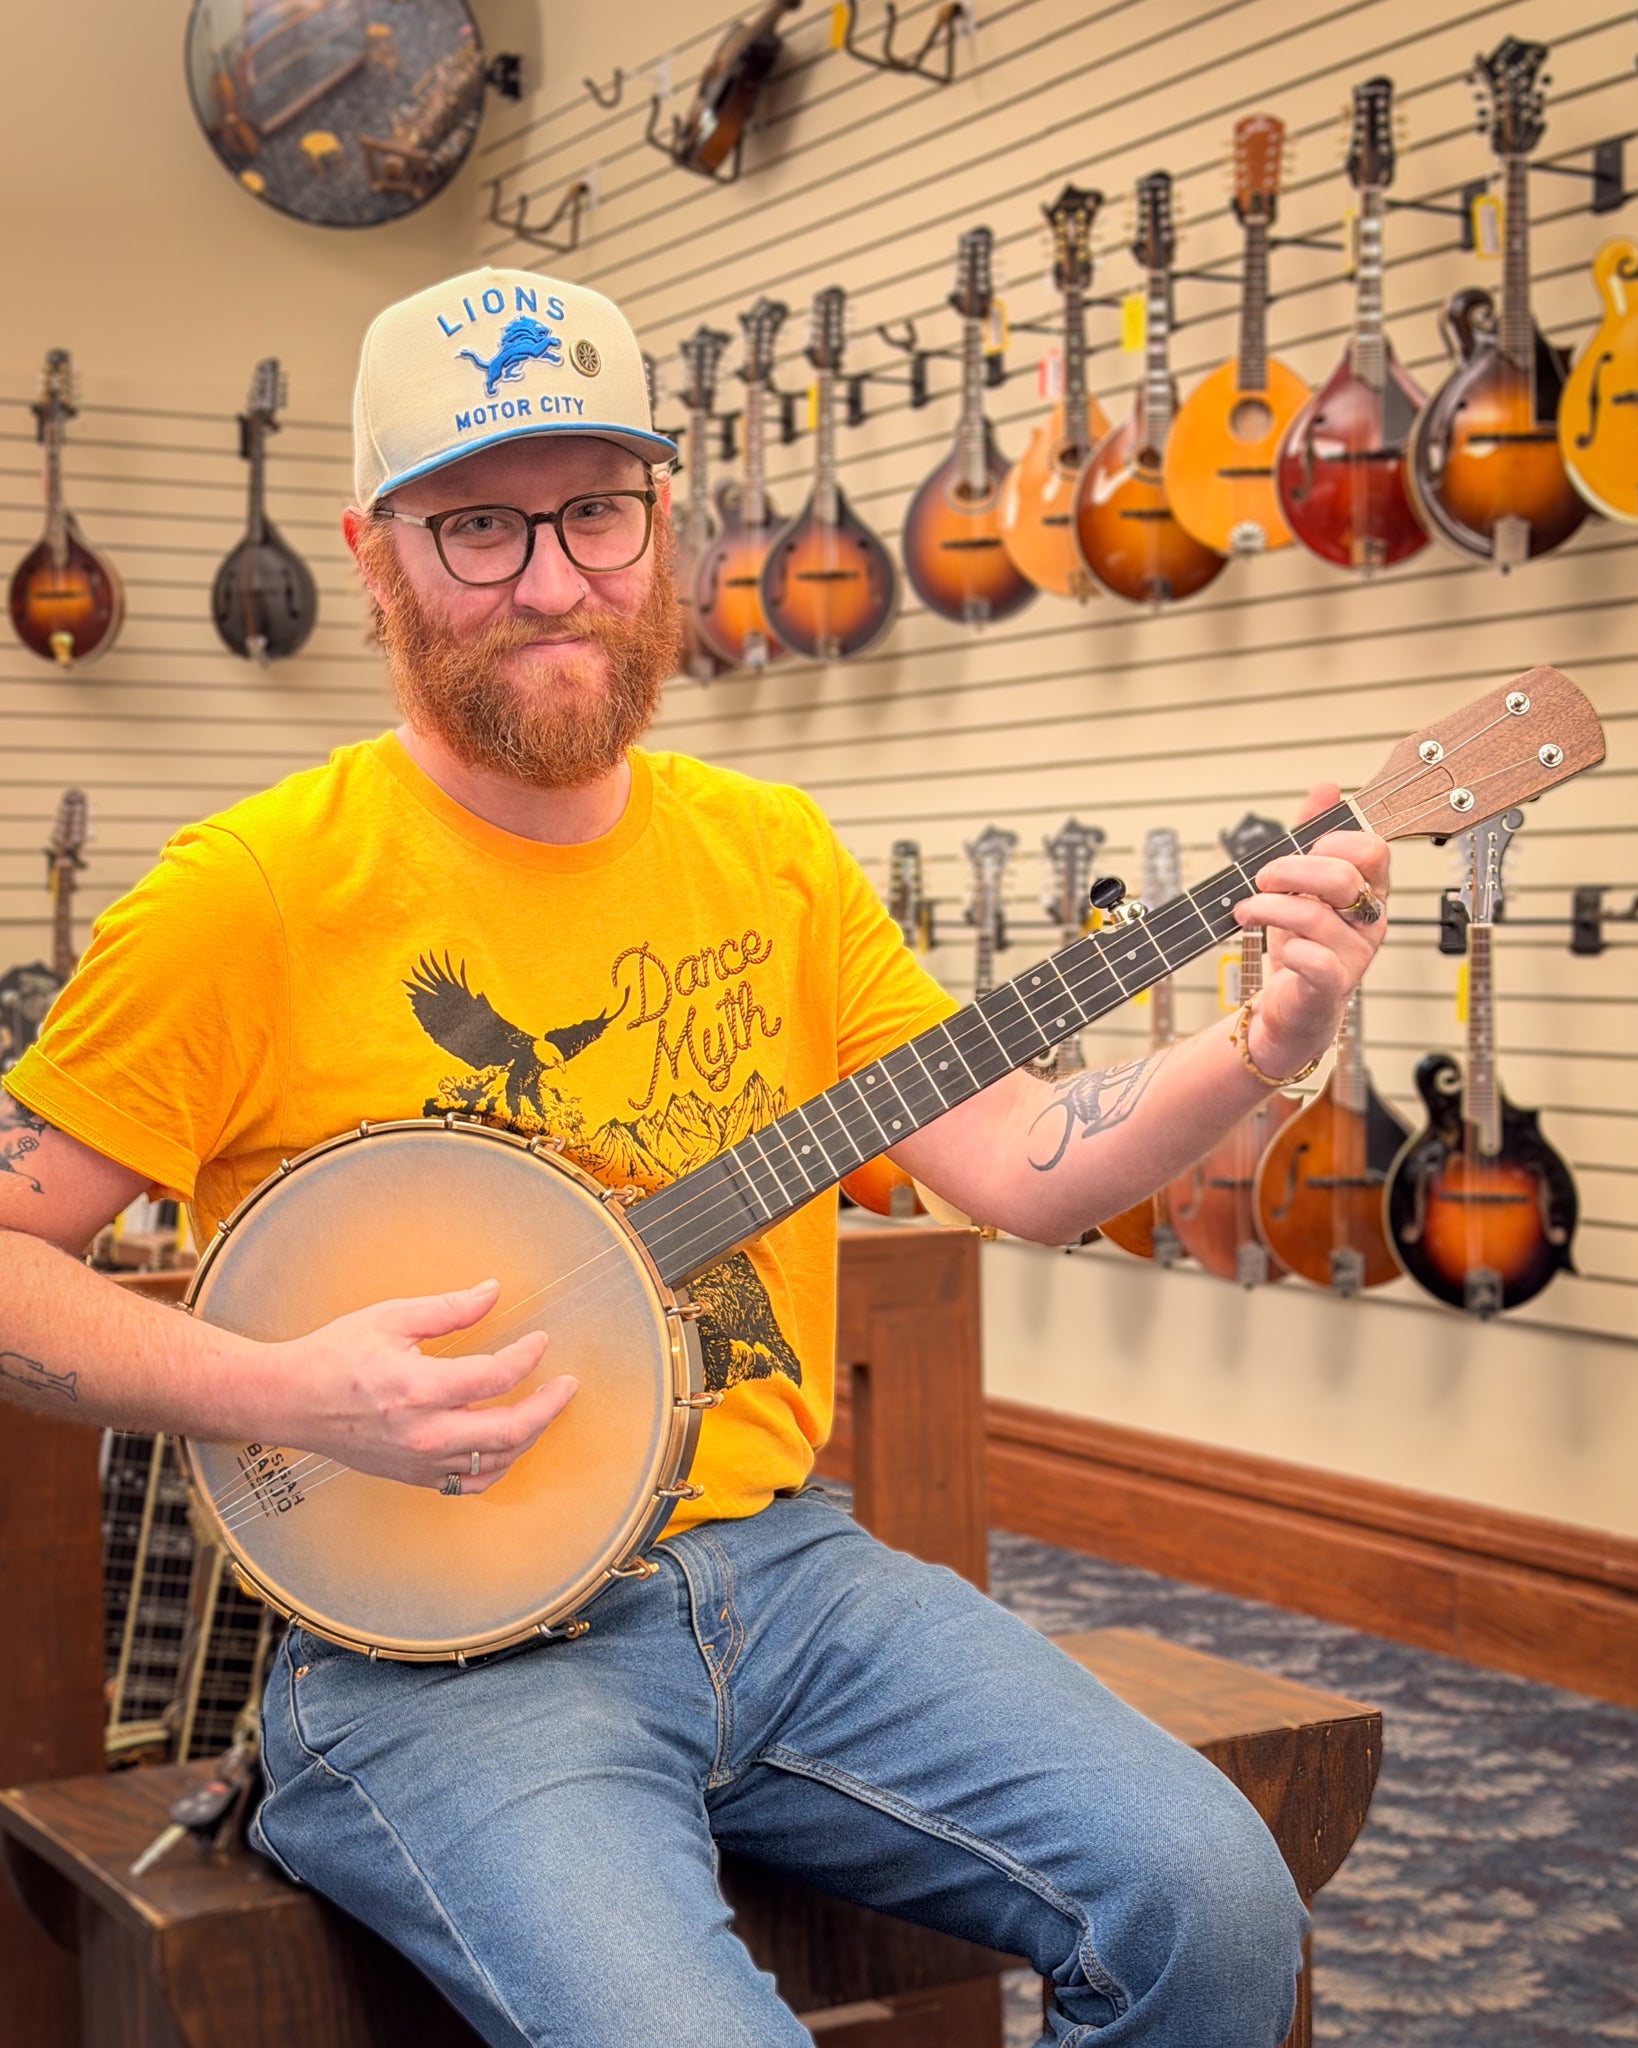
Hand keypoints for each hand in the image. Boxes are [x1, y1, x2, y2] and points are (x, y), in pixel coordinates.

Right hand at [273, 1279, 575, 1491]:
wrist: (289, 1401)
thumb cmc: (335, 1355)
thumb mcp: (390, 1318)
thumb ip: (449, 1309)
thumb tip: (494, 1292)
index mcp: (418, 1388)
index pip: (496, 1375)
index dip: (528, 1356)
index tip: (540, 1340)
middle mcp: (423, 1433)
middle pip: (510, 1431)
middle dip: (549, 1406)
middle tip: (567, 1385)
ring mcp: (419, 1462)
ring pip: (496, 1461)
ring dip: (530, 1435)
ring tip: (544, 1408)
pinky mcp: (413, 1477)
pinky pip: (471, 1482)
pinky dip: (498, 1465)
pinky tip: (509, 1443)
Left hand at [1232, 782, 1389, 1078]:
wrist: (1289, 1010)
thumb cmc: (1300, 945)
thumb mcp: (1303, 884)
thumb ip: (1313, 836)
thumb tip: (1326, 787)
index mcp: (1369, 890)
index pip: (1370, 849)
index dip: (1331, 841)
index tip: (1298, 849)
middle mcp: (1369, 921)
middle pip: (1342, 877)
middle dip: (1290, 870)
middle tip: (1262, 879)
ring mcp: (1355, 955)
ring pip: (1315, 916)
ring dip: (1267, 907)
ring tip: (1245, 910)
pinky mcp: (1331, 986)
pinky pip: (1317, 960)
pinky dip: (1290, 949)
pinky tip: (1279, 949)